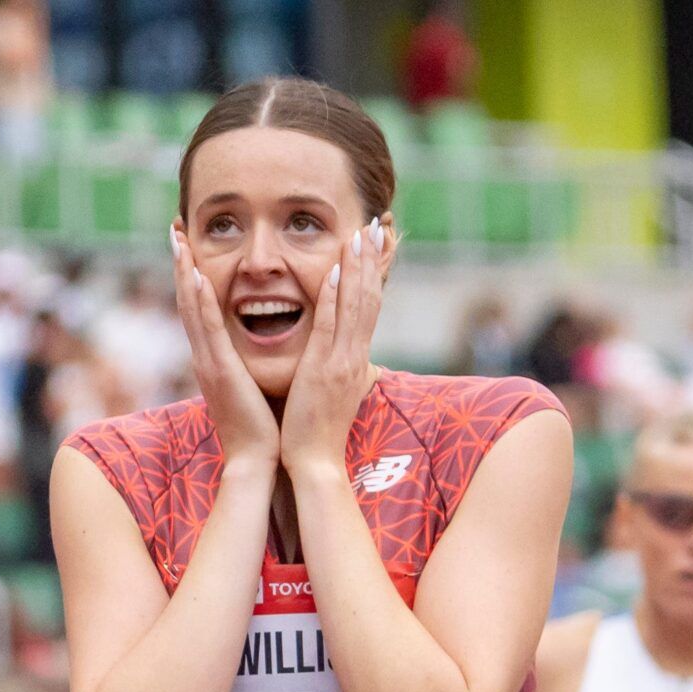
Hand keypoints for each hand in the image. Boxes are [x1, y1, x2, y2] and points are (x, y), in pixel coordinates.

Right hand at [170, 227, 278, 469]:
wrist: (256, 461)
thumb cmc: (260, 427)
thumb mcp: (250, 386)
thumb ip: (246, 364)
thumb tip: (255, 347)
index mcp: (214, 358)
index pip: (200, 308)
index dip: (191, 275)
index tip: (188, 244)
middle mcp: (205, 356)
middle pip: (188, 300)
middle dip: (181, 263)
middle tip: (175, 228)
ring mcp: (209, 363)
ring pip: (193, 309)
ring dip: (185, 272)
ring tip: (180, 240)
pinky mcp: (220, 372)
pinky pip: (210, 330)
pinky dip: (202, 302)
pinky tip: (199, 278)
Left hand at [278, 218, 388, 471]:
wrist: (314, 464)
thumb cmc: (316, 431)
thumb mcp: (330, 391)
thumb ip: (335, 368)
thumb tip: (342, 355)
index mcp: (353, 359)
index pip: (368, 307)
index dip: (373, 274)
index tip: (376, 245)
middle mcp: (353, 356)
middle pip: (370, 298)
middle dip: (373, 260)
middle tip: (378, 225)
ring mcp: (341, 362)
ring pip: (355, 306)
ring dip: (358, 268)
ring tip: (361, 234)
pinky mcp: (323, 371)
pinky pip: (330, 329)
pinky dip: (334, 299)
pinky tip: (333, 272)